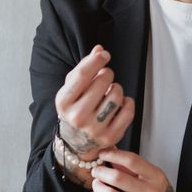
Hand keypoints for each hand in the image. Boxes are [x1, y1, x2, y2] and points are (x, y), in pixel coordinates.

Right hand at [54, 45, 134, 163]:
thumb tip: (99, 50)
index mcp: (64, 102)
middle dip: (107, 74)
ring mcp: (95, 129)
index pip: (83, 75)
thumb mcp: (71, 88)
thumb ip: (84, 68)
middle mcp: (78, 117)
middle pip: (103, 82)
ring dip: (117, 88)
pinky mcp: (110, 137)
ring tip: (111, 91)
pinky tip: (120, 103)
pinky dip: (128, 102)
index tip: (104, 55)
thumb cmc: (75, 109)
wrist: (76, 142)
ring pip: (117, 96)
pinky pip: (128, 111)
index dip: (96, 60)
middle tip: (106, 76)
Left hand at [87, 147, 184, 191]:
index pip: (131, 161)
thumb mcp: (153, 177)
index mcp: (155, 178)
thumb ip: (132, 167)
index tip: (103, 154)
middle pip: (117, 178)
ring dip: (97, 187)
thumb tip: (111, 153)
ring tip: (96, 184)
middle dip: (101, 172)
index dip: (113, 155)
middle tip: (96, 171)